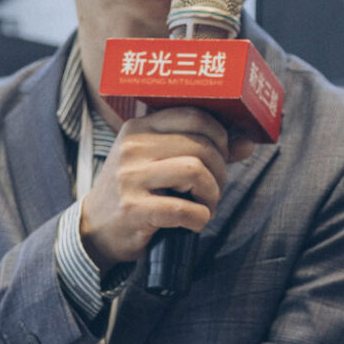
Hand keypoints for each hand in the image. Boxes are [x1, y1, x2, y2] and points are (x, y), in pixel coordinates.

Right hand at [80, 107, 254, 273]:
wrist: (95, 228)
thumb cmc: (135, 191)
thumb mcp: (159, 161)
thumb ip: (202, 148)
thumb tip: (248, 142)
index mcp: (138, 128)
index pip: (192, 114)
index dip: (219, 134)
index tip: (221, 155)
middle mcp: (132, 148)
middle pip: (200, 145)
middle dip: (219, 170)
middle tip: (214, 189)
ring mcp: (130, 178)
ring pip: (194, 171)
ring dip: (212, 194)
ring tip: (206, 205)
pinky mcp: (133, 209)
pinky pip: (183, 210)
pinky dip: (200, 219)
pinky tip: (195, 223)